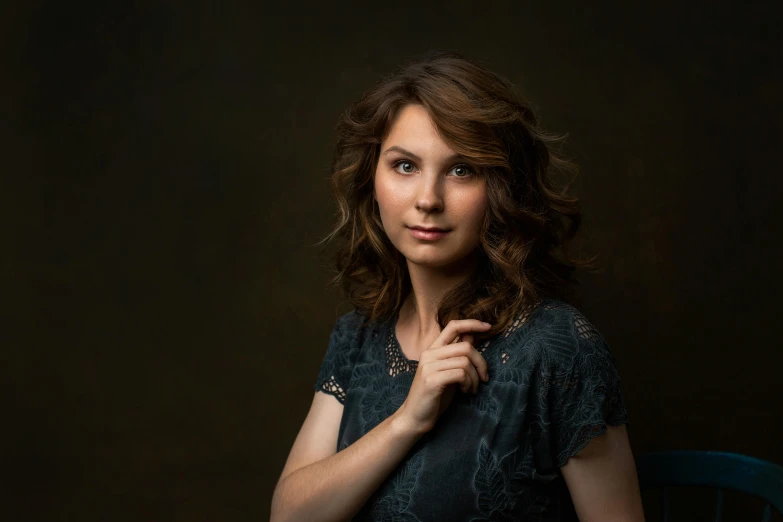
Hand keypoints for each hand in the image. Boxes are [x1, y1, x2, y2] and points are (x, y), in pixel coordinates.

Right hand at [395, 319, 490, 434]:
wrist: (415, 418)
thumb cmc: (434, 396)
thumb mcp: (448, 371)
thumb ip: (457, 354)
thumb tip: (472, 336)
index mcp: (432, 349)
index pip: (453, 326)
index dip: (472, 323)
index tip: (488, 327)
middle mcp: (429, 354)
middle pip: (466, 346)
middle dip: (481, 362)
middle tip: (484, 378)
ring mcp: (429, 366)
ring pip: (465, 361)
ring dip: (475, 377)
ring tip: (472, 389)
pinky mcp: (432, 380)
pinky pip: (460, 373)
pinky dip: (469, 383)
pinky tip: (466, 392)